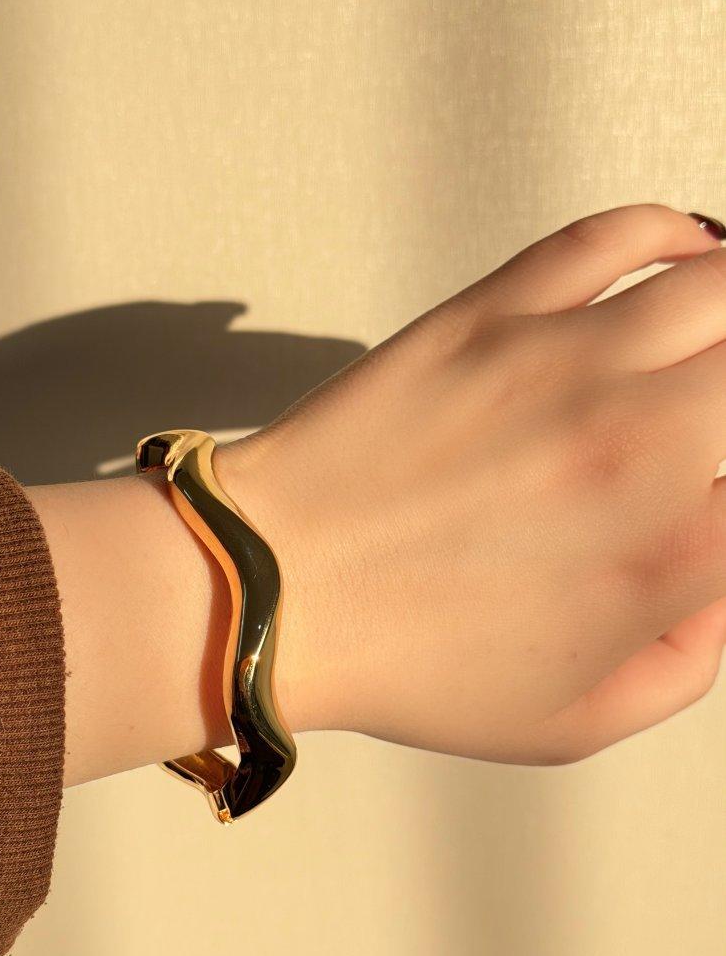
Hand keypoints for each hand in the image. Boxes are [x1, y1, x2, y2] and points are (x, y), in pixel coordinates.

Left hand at [213, 204, 725, 765]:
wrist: (274, 587)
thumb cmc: (402, 660)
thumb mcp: (564, 722)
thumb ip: (679, 667)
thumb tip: (720, 596)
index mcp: (668, 555)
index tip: (718, 498)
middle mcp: (640, 442)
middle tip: (718, 413)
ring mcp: (567, 361)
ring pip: (720, 288)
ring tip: (721, 337)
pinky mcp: (495, 313)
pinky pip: (612, 237)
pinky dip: (669, 232)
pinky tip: (688, 249)